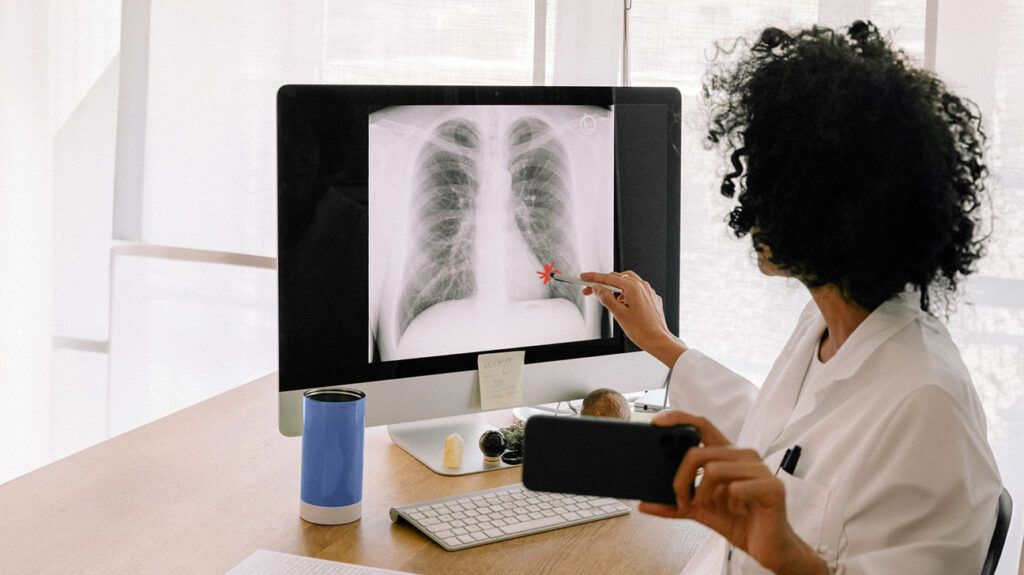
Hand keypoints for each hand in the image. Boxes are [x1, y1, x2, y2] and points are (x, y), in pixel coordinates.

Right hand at [579, 270, 685, 366]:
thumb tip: (598, 289)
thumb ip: (606, 298)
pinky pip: (636, 289)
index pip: (608, 278)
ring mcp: (648, 291)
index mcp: (634, 288)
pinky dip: (625, 292)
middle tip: (590, 290)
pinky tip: (622, 301)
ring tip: (606, 296)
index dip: (593, 278)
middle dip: (603, 283)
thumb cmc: (642, 330)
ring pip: (628, 281)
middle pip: (618, 278)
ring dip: (614, 287)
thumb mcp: (618, 314)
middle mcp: (642, 286)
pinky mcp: (651, 298)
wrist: (658, 340)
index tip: (584, 277)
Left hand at [640, 411, 827, 574]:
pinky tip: (737, 512)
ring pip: (714, 469)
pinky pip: (736, 488)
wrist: (768, 546)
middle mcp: (743, 455)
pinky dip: (728, 506)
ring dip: (703, 495)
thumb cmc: (736, 520)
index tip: (656, 424)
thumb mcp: (699, 511)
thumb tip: (643, 505)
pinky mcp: (772, 486)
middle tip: (681, 500)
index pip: (702, 425)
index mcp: (727, 454)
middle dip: (681, 479)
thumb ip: (673, 505)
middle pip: (699, 452)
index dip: (679, 418)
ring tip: (709, 507)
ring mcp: (760, 469)